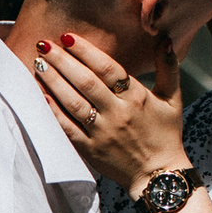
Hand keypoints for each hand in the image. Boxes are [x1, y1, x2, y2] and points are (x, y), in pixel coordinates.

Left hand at [32, 34, 189, 190]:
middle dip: (63, 61)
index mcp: (136, 98)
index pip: (108, 69)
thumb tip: (164, 39)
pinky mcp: (90, 149)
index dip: (86, 51)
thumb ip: (168, 68)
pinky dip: (53, 111)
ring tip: (39, 64)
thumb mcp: (172, 100)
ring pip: (73, 102)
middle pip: (86, 82)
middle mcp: (117, 113)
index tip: (68, 37)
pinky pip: (67, 127)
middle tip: (44, 45)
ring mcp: (101, 132)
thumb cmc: (165, 135)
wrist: (158, 176)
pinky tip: (40, 95)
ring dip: (54, 82)